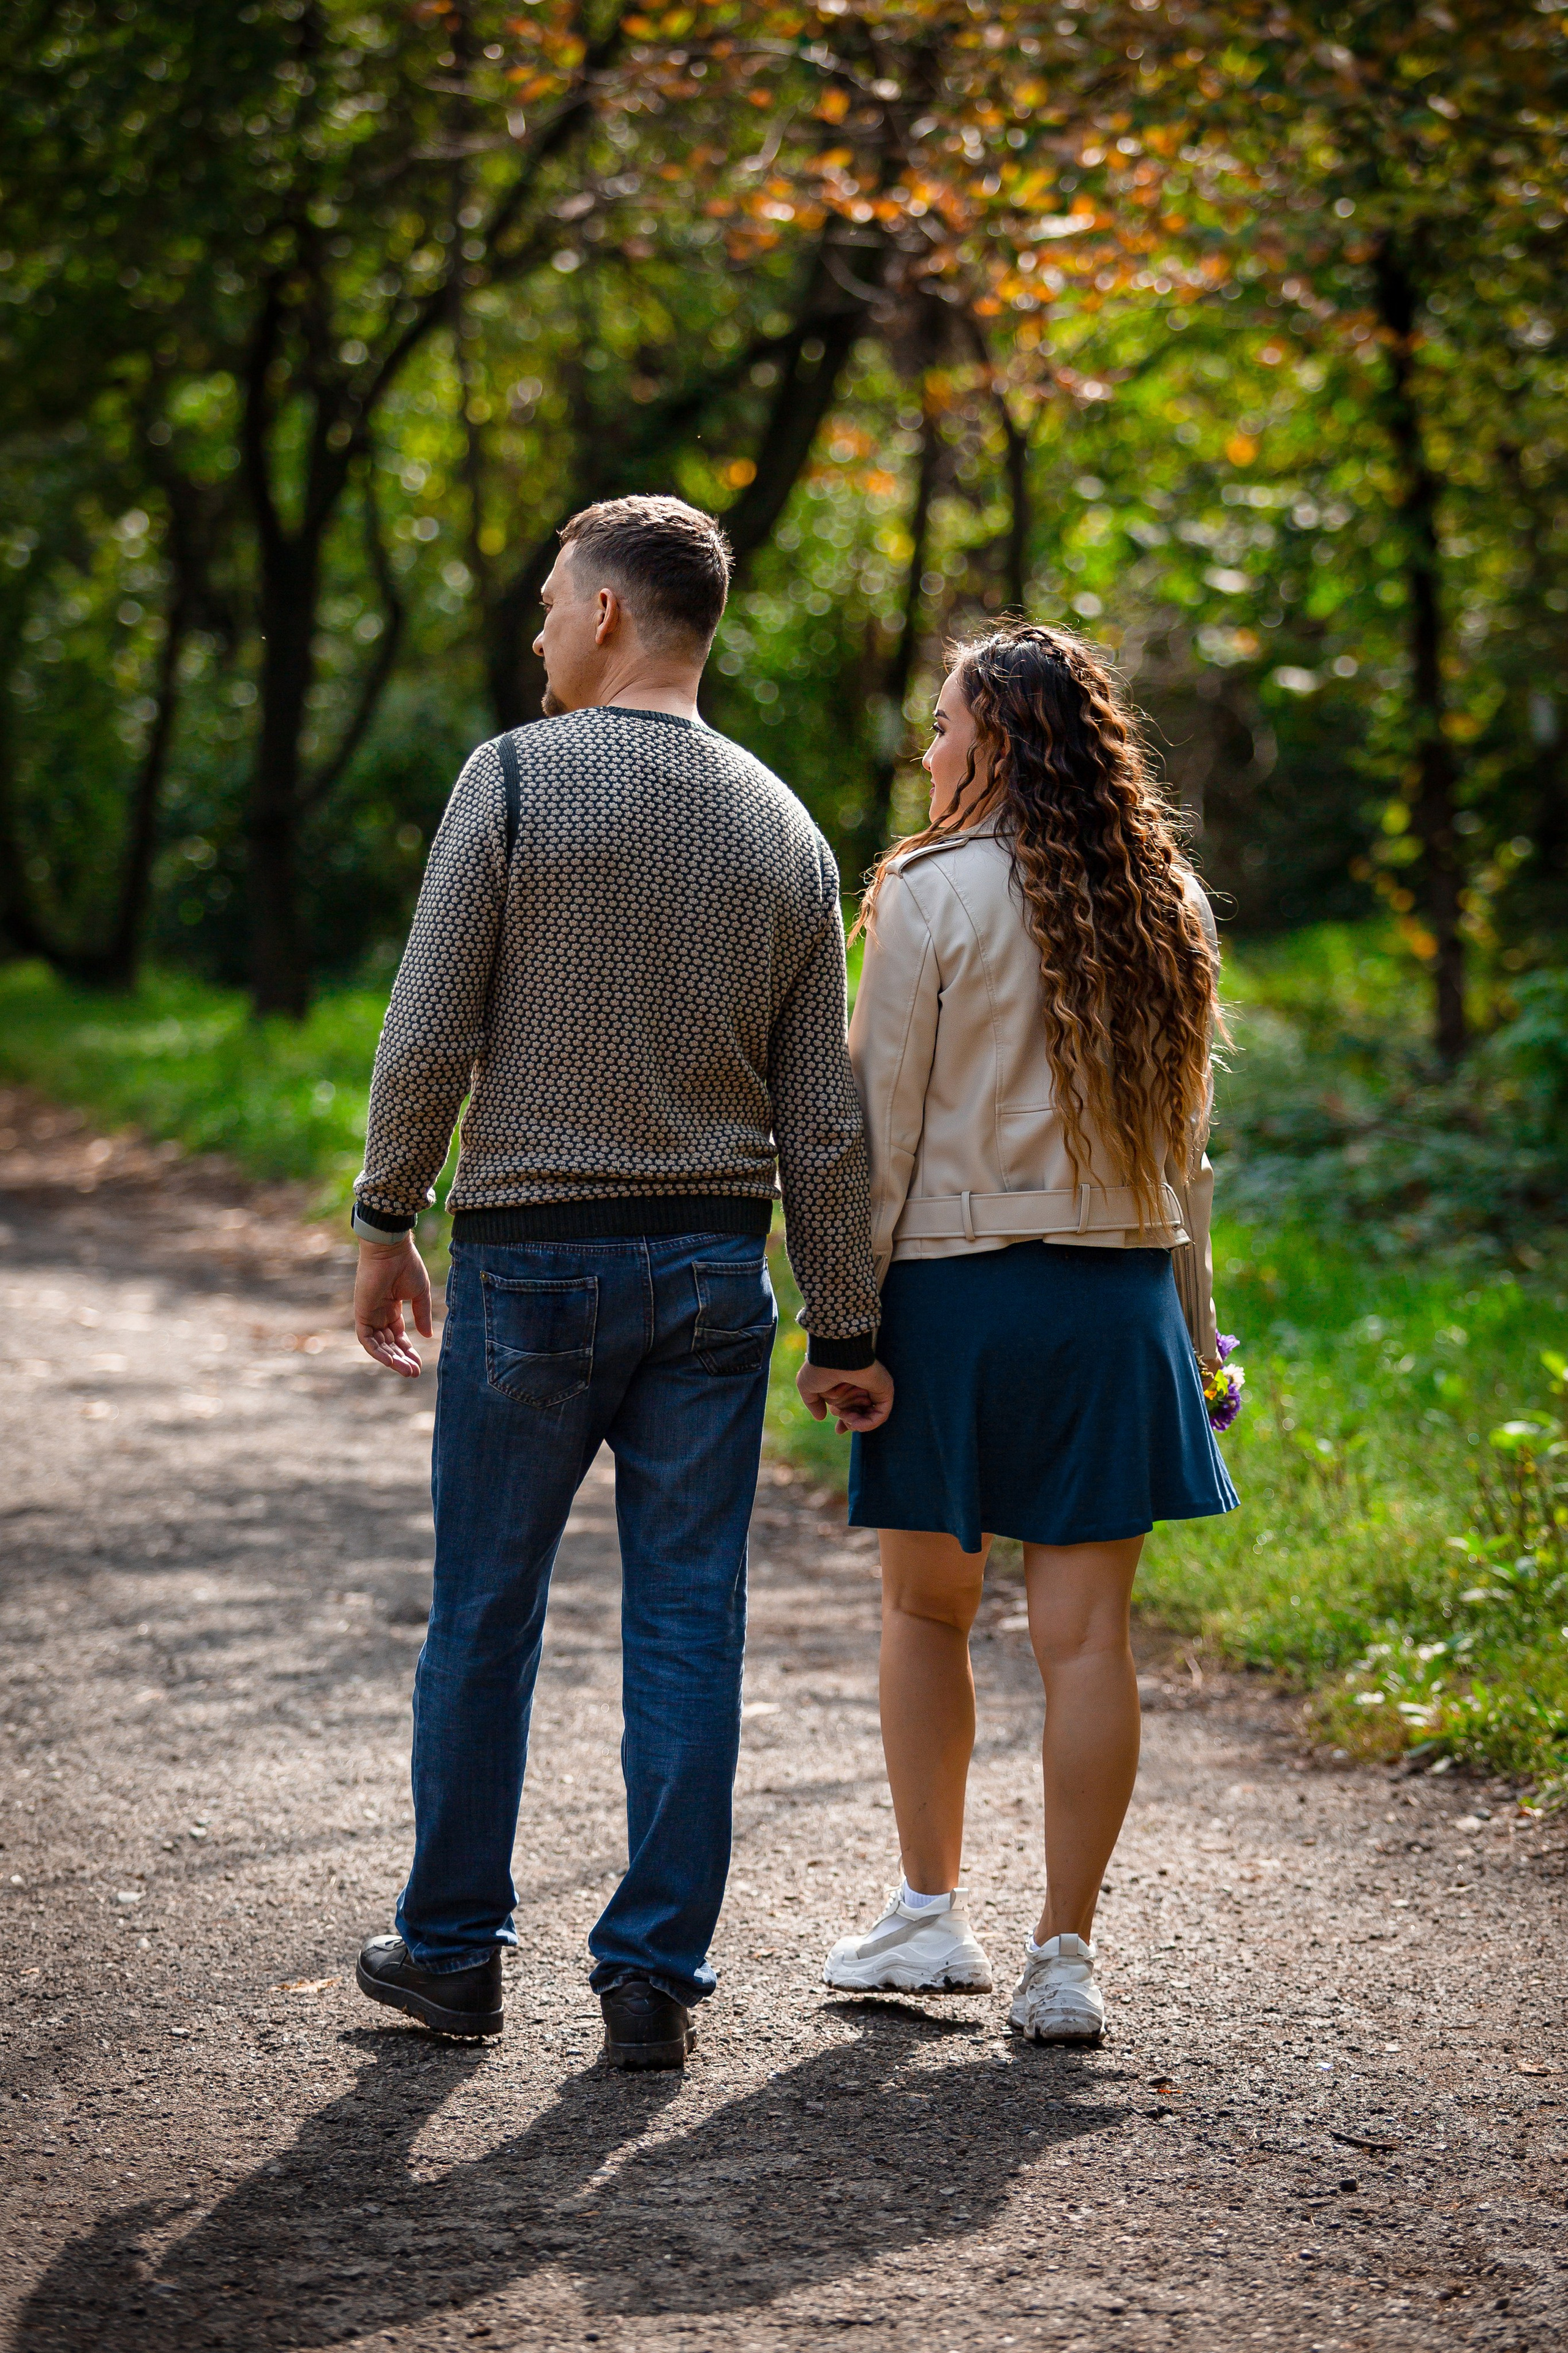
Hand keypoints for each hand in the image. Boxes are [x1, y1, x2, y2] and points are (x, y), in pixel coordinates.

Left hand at [354, 1236, 432, 1376]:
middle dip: (401, 1359)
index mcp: (392, 1308)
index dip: (408, 1350)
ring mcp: (369, 1314)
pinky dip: (376, 1352)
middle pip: (388, 1344)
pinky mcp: (361, 1313)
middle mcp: (379, 1314)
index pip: (398, 1336)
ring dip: (391, 1359)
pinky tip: (390, 1361)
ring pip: (378, 1345)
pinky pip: (366, 1339)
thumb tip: (427, 1336)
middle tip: (414, 1373)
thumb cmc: (406, 1265)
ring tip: (406, 1371)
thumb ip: (422, 1315)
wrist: (391, 1249)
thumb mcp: (420, 1294)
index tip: (419, 1365)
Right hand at [796, 1357, 893, 1434]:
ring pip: (869, 1416)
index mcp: (846, 1384)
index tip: (839, 1431)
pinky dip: (869, 1424)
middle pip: (860, 1414)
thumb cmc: (818, 1369)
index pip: (851, 1407)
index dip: (846, 1422)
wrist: (833, 1357)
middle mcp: (861, 1386)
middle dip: (849, 1422)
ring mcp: (874, 1388)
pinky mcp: (885, 1391)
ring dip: (855, 1422)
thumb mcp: (807, 1388)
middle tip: (842, 1421)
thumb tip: (820, 1417)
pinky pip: (881, 1415)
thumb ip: (813, 1403)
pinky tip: (855, 1423)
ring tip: (847, 1417)